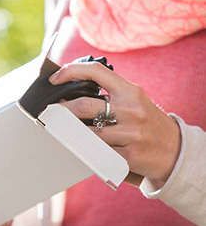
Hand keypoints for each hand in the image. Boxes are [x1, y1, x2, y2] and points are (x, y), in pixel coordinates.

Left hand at [49, 61, 180, 184]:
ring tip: (62, 130)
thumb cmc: (148, 122)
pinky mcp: (128, 155)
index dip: (71, 71)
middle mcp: (130, 109)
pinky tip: (79, 148)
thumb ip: (110, 94)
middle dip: (62, 110)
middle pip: (84, 105)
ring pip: (87, 132)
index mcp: (130, 91)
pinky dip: (84, 150)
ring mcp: (130, 132)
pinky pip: (97, 152)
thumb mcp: (134, 101)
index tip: (55, 78)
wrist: (174, 150)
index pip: (96, 70)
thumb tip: (73, 93)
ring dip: (69, 132)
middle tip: (51, 113)